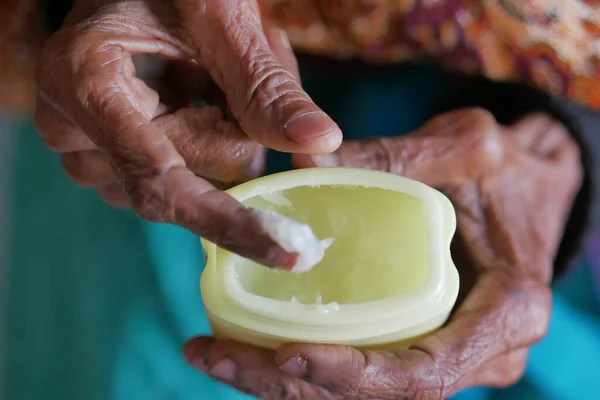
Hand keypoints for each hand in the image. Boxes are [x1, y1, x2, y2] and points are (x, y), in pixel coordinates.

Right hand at [34, 0, 341, 268]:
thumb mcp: (220, 16)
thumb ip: (264, 82)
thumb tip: (319, 142)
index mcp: (83, 81)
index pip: (162, 180)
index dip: (230, 222)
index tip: (291, 254)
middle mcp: (72, 130)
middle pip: (190, 185)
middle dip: (237, 140)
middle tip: (236, 77)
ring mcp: (88, 155)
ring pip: (192, 189)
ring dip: (225, 141)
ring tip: (207, 82)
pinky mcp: (110, 166)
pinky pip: (183, 185)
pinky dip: (210, 151)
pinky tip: (195, 104)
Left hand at [183, 109, 581, 398]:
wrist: (532, 192)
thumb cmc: (508, 173)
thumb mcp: (465, 149)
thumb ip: (393, 155)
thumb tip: (299, 158)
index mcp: (505, 314)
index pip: (423, 374)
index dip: (353, 376)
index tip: (285, 356)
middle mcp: (478, 353)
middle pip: (378, 398)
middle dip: (290, 388)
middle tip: (213, 356)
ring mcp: (447, 355)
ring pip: (361, 395)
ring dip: (282, 385)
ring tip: (211, 353)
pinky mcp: (420, 343)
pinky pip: (361, 369)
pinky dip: (302, 366)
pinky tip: (246, 343)